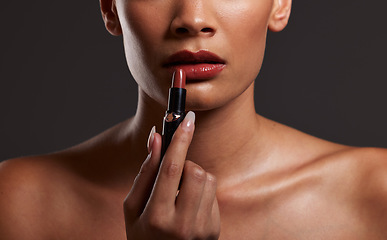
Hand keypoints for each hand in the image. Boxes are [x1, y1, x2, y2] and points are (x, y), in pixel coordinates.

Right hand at [124, 111, 219, 239]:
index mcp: (156, 217)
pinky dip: (200, 191)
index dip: (179, 140)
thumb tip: (156, 137)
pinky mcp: (214, 230)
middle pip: (195, 172)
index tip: (187, 118)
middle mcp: (182, 225)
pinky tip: (188, 206)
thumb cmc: (142, 233)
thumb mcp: (133, 206)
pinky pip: (213, 193)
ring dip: (193, 177)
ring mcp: (201, 229)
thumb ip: (146, 171)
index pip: (171, 169)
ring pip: (207, 179)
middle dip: (185, 164)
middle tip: (173, 174)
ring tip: (179, 194)